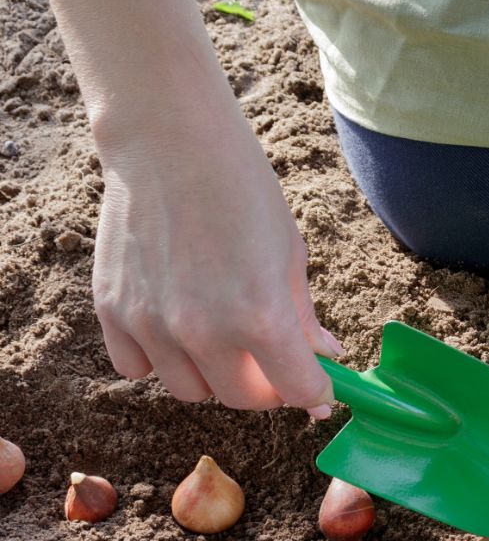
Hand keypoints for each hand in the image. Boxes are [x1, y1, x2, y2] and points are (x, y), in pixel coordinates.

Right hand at [91, 106, 340, 415]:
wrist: (171, 141)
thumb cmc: (243, 191)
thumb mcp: (290, 254)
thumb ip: (304, 317)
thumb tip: (324, 358)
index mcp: (261, 318)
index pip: (297, 390)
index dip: (313, 390)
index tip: (316, 384)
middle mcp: (204, 331)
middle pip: (241, 399)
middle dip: (263, 385)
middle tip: (268, 356)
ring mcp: (152, 325)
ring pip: (189, 390)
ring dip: (211, 374)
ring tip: (219, 333)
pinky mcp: (112, 312)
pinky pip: (135, 368)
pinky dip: (157, 359)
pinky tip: (172, 325)